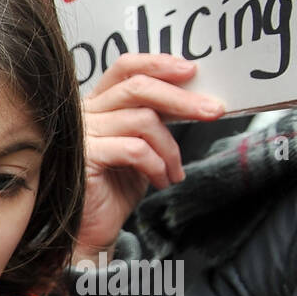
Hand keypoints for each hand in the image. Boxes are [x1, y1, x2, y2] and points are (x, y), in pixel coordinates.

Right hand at [74, 54, 225, 264]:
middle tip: (214, 111)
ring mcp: (82, 134)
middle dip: (182, 99)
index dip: (158, 63)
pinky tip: (162, 181)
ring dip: (171, 148)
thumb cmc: (115, 191)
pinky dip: (157, 165)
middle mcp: (85, 114)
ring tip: (176, 172)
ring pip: (142, 120)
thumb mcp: (143, 145)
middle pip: (138, 88)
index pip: (125, 68)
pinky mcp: (85, 158)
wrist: (93, 232)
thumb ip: (155, 118)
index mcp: (98, 104)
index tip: (191, 71)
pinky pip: (134, 149)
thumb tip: (196, 97)